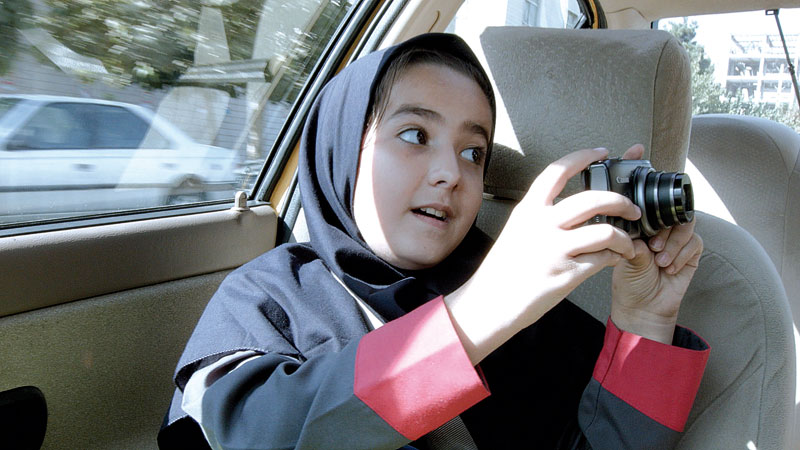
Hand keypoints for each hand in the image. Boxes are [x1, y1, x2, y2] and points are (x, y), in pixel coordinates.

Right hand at [446, 147, 640, 363]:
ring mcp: (555, 249)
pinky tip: (616, 259)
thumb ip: (542, 214)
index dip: (584, 156)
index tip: (602, 152)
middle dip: (621, 201)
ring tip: (628, 242)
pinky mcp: (567, 274)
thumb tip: (572, 205)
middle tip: (631, 207)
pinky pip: (603, 260)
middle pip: (593, 199)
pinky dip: (616, 258)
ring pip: (607, 232)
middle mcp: (542, 224)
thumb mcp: (518, 229)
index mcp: (529, 209)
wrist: (491, 301)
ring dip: (626, 237)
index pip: (559, 170)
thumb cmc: (504, 267)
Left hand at [610, 144, 703, 343]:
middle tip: (652, 229)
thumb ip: (623, 232)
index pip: (641, 188)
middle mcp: (657, 222)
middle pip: (668, 202)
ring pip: (683, 223)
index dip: (640, 165)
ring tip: (656, 255)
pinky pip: (693, 241)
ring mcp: (676, 235)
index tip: (635, 150)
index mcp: (636, 218)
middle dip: (662, 212)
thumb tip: (624, 215)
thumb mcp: (618, 252)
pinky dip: (679, 253)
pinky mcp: (692, 250)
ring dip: (670, 240)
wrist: (640, 306)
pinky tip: (666, 265)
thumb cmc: (626, 279)